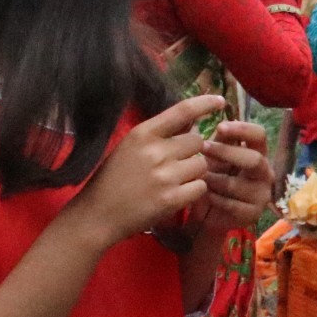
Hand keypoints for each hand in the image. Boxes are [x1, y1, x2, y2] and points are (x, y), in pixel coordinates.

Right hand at [67, 95, 221, 247]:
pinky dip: (193, 191)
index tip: (220, 101)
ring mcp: (165, 176)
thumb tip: (192, 123)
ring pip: (202, 164)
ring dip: (194, 172)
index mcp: (142, 133)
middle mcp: (155, 151)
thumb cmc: (112, 179)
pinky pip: (201, 187)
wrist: (96, 215)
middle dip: (192, 151)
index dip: (205, 103)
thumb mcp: (129, 147)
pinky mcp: (172, 199)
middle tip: (176, 164)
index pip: (182, 111)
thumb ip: (158, 135)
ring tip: (174, 181)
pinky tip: (177, 195)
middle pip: (198, 141)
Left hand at [197, 120, 274, 235]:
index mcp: (259, 154)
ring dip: (213, 179)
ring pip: (237, 184)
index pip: (260, 136)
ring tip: (199, 177)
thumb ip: (220, 142)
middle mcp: (265, 173)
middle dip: (226, 153)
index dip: (242, 129)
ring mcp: (262, 195)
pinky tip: (204, 195)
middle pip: (254, 159)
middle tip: (203, 149)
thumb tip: (221, 125)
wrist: (210, 214)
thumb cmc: (214, 178)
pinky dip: (213, 198)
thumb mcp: (216, 157)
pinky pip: (231, 204)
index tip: (220, 127)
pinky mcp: (253, 214)